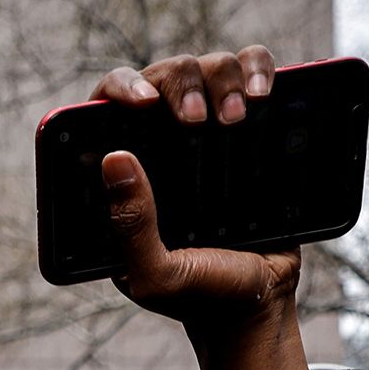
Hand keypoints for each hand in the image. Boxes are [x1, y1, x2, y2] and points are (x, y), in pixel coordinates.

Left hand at [90, 50, 311, 369]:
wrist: (259, 303)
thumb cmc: (197, 295)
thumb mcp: (153, 276)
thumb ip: (131, 226)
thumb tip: (114, 158)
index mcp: (125, 173)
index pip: (106, 106)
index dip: (119, 88)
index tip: (142, 102)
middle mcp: (162, 144)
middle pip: (162, 75)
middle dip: (180, 83)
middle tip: (197, 121)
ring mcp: (208, 133)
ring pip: (208, 66)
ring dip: (222, 78)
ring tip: (236, 118)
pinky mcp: (253, 130)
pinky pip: (254, 72)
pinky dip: (259, 68)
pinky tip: (263, 94)